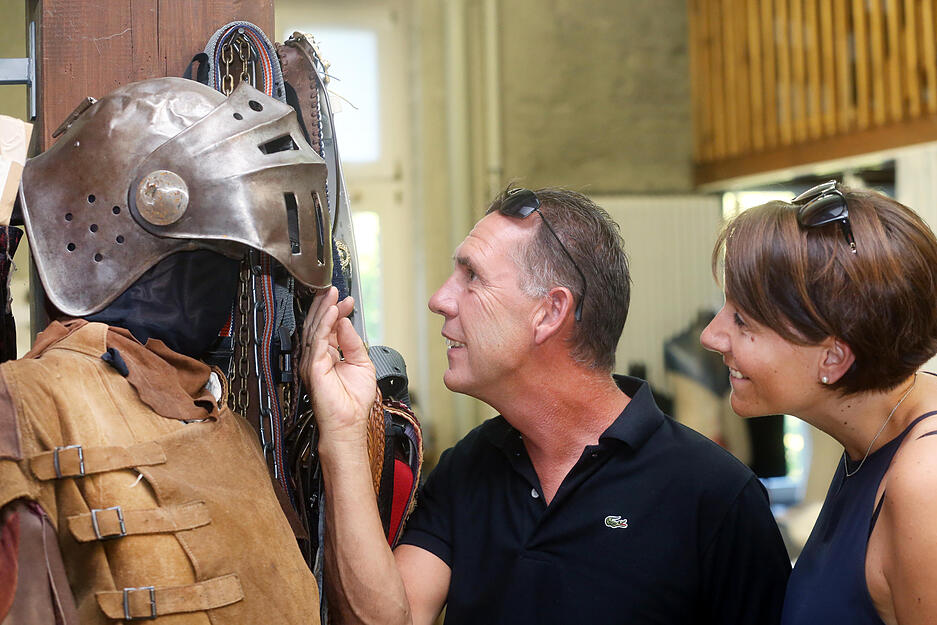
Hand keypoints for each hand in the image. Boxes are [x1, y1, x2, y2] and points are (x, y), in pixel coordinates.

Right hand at [299, 287, 375, 449]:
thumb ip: (354, 343)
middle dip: (328, 306)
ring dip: (325, 310)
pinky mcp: (314, 366)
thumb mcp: (362, 364)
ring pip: (316, 329)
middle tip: (336, 291)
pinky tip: (332, 312)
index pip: (329, 329)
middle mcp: (318, 358)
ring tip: (333, 295)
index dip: (338, 313)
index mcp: (329, 356)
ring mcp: (314, 362)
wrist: (349, 423)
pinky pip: (318, 340)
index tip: (348, 301)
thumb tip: (346, 323)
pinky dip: (324, 324)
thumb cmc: (353, 402)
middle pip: (320, 325)